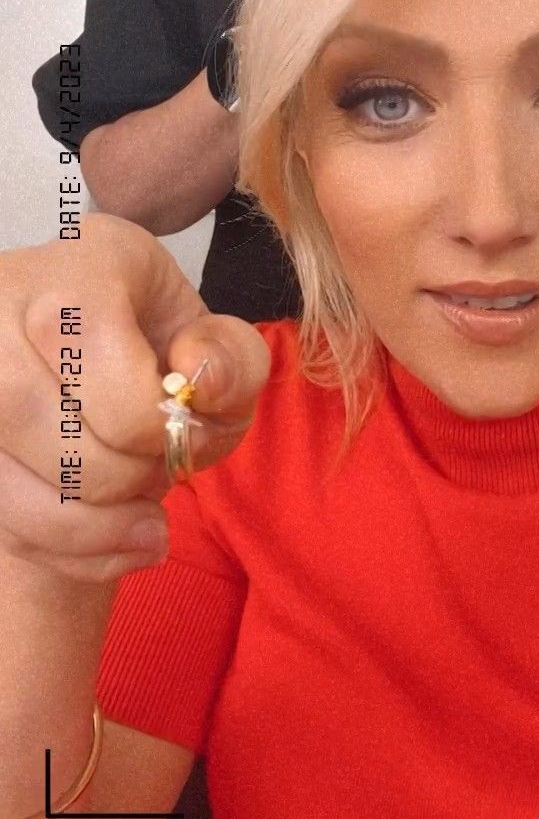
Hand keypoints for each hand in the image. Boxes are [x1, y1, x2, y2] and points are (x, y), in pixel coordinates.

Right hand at [0, 214, 270, 583]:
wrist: (79, 350)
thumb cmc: (149, 345)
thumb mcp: (213, 341)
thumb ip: (234, 361)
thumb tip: (199, 383)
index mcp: (85, 269)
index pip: (124, 397)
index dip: (164, 435)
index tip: (181, 423)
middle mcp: (1, 303)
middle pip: (70, 454)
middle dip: (132, 483)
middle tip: (155, 464)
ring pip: (19, 499)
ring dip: (97, 527)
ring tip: (136, 506)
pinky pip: (2, 524)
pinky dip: (65, 550)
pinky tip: (102, 529)